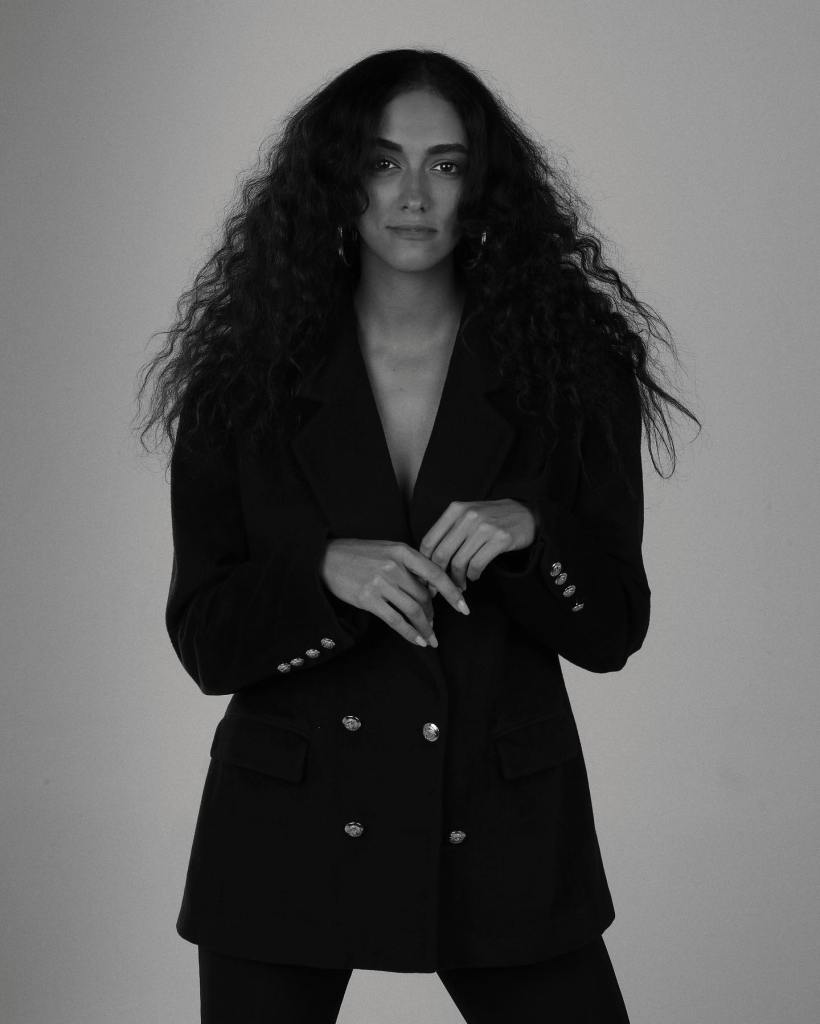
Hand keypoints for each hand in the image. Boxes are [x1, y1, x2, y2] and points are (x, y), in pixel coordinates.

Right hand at [320, 538, 469, 647]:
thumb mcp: (387, 550)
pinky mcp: (369, 598)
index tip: (464, 607)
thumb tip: (431, 588)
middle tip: (434, 624)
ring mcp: (381, 582)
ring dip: (425, 627)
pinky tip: (417, 640)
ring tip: (430, 638)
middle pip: (424, 596)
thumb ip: (409, 565)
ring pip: (413, 610)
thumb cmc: (358, 554)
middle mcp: (394, 565)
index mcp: (401, 550)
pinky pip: (396, 620)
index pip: (435, 573)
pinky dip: (410, 633)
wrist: (325, 558)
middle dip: (432, 614)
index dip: (452, 592)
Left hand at [419, 499, 538, 589]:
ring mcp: (485, 527)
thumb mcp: (467, 515)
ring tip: (460, 584)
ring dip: (458, 579)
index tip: (426, 576)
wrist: (526, 513)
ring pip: (459, 562)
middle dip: (439, 575)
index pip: (429, 540)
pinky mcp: (500, 539)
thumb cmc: (492, 518)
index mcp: (455, 509)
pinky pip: (477, 565)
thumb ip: (448, 531)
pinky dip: (473, 575)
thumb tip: (428, 559)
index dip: (425, 562)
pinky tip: (474, 576)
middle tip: (440, 587)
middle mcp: (468, 516)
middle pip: (442, 554)